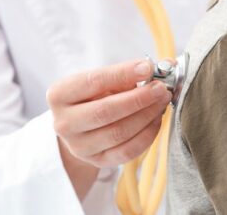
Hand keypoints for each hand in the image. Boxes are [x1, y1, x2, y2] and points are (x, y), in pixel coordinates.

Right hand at [46, 60, 171, 196]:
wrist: (81, 125)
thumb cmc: (94, 95)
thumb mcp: (103, 78)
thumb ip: (130, 71)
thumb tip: (166, 64)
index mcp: (60, 94)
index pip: (94, 81)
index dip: (123, 74)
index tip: (147, 67)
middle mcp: (64, 123)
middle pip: (106, 111)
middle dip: (139, 98)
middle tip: (160, 88)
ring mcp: (79, 146)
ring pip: (118, 133)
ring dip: (147, 115)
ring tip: (162, 101)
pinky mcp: (97, 161)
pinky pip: (127, 151)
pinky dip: (147, 134)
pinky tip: (156, 119)